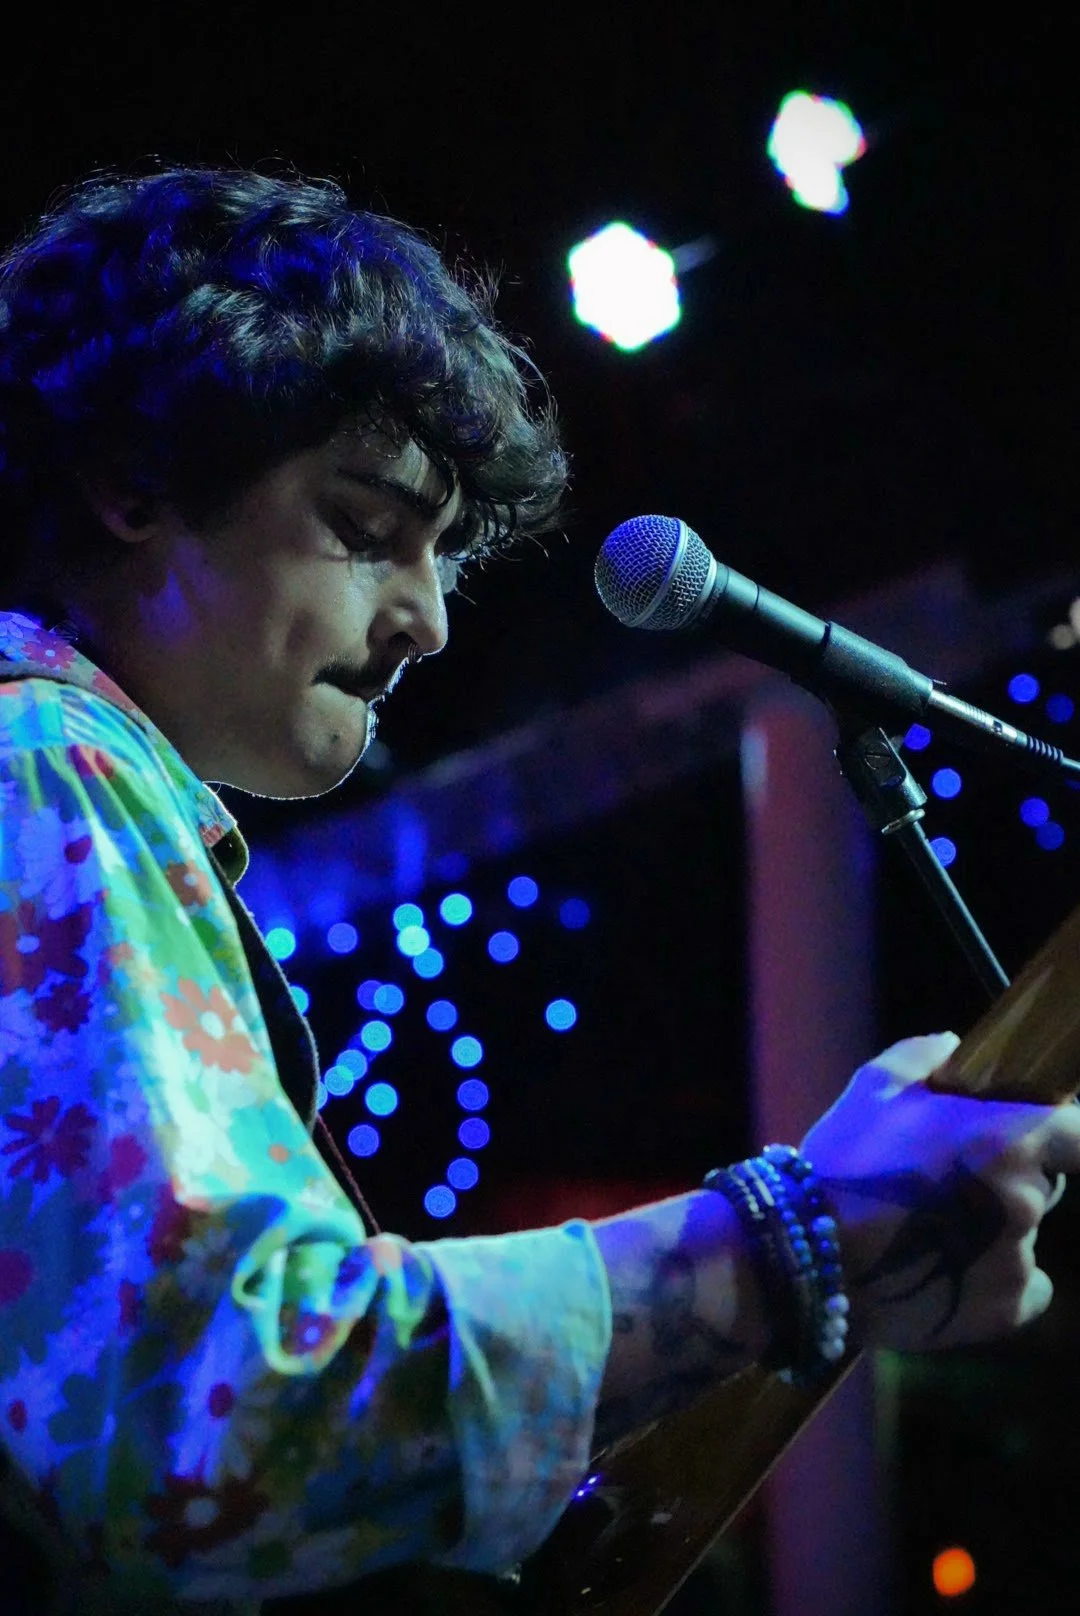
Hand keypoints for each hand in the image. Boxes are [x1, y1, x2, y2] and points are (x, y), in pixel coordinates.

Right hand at [800, 1033, 1079, 1350]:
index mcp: (1010, 1137)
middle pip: (1045, 1183)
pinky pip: (1020, 1285)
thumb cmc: (844, 1163)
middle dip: (1010, 1178)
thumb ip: (927, 1056)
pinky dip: (992, 1278)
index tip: (1037, 1135)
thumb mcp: (875, 1085)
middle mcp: (1028, 1199)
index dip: (1062, 1133)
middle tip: (951, 1182)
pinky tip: (943, 1267)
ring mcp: (1022, 1259)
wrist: (810, 1258)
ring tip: (932, 1230)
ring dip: (993, 1227)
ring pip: (1023, 1233)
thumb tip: (956, 1046)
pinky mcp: (1008, 1309)